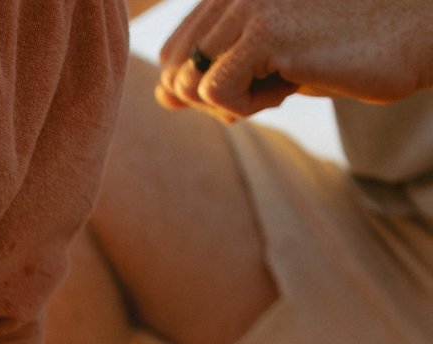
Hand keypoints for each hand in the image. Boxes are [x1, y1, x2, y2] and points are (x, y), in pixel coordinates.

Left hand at [157, 0, 432, 121]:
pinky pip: (212, 93)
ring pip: (187, 83)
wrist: (419, 35)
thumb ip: (216, 69)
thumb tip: (161, 96)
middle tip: (269, 87)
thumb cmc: (349, 50)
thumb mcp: (272, 59)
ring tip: (283, 83)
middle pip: (174, 70)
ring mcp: (247, 5)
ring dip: (232, 103)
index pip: (175, 50)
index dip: (200, 84)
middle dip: (211, 98)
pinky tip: (289, 89)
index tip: (255, 82)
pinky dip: (244, 108)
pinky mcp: (265, 31)